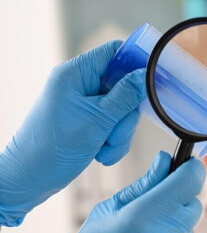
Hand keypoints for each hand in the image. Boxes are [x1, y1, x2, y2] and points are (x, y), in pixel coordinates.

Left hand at [0, 41, 145, 225]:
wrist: (28, 180)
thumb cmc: (51, 149)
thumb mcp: (96, 122)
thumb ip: (125, 97)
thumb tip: (146, 76)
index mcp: (75, 74)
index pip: (114, 52)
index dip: (135, 63)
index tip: (153, 82)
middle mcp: (80, 85)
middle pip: (124, 87)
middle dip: (125, 116)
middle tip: (115, 134)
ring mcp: (84, 105)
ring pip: (121, 110)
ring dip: (119, 134)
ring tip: (104, 149)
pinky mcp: (88, 122)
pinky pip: (114, 125)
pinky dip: (112, 142)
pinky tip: (101, 154)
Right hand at [25, 151, 204, 232]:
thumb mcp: (107, 211)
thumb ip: (143, 185)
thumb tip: (165, 161)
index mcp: (141, 218)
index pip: (188, 182)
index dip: (190, 170)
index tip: (187, 167)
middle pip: (192, 204)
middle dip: (177, 200)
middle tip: (152, 210)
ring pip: (188, 230)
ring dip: (173, 228)